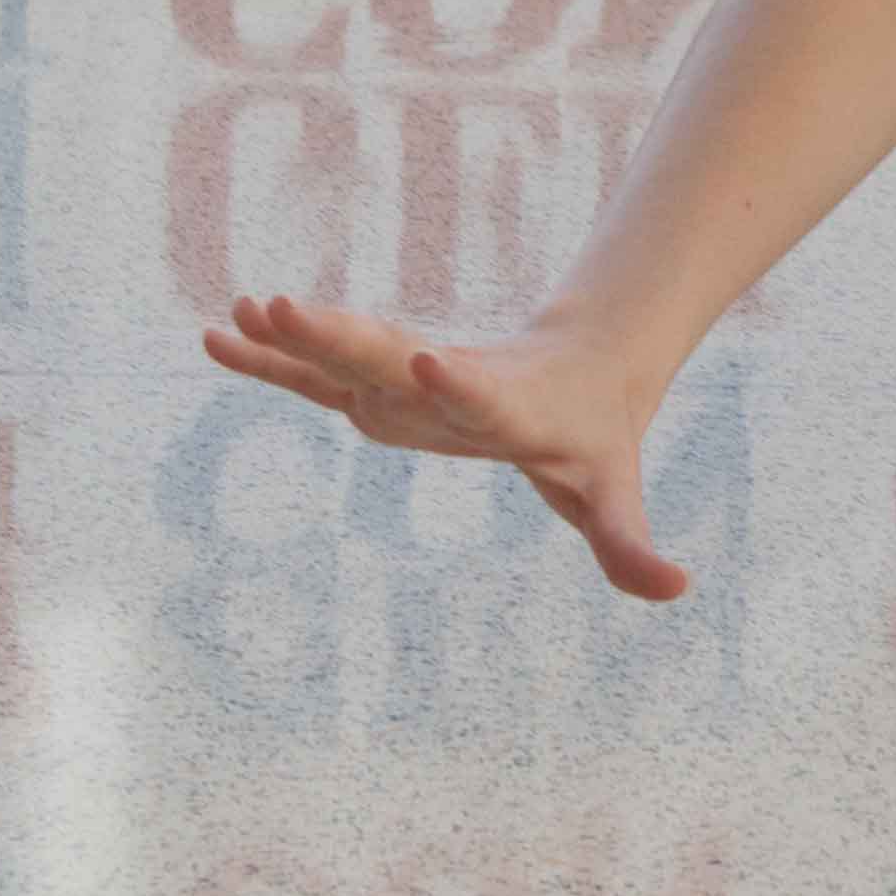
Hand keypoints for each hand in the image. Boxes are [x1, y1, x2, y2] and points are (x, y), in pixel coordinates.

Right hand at [199, 299, 685, 600]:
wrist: (585, 365)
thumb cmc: (596, 439)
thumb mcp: (613, 495)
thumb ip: (631, 545)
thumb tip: (679, 589)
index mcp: (504, 407)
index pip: (478, 394)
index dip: (457, 382)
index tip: (431, 358)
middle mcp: (446, 383)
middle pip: (390, 358)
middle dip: (341, 337)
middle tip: (288, 306)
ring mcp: (405, 380)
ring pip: (345, 355)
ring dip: (294, 338)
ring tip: (243, 310)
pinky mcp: (378, 383)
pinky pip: (315, 374)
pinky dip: (269, 360)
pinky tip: (216, 339)